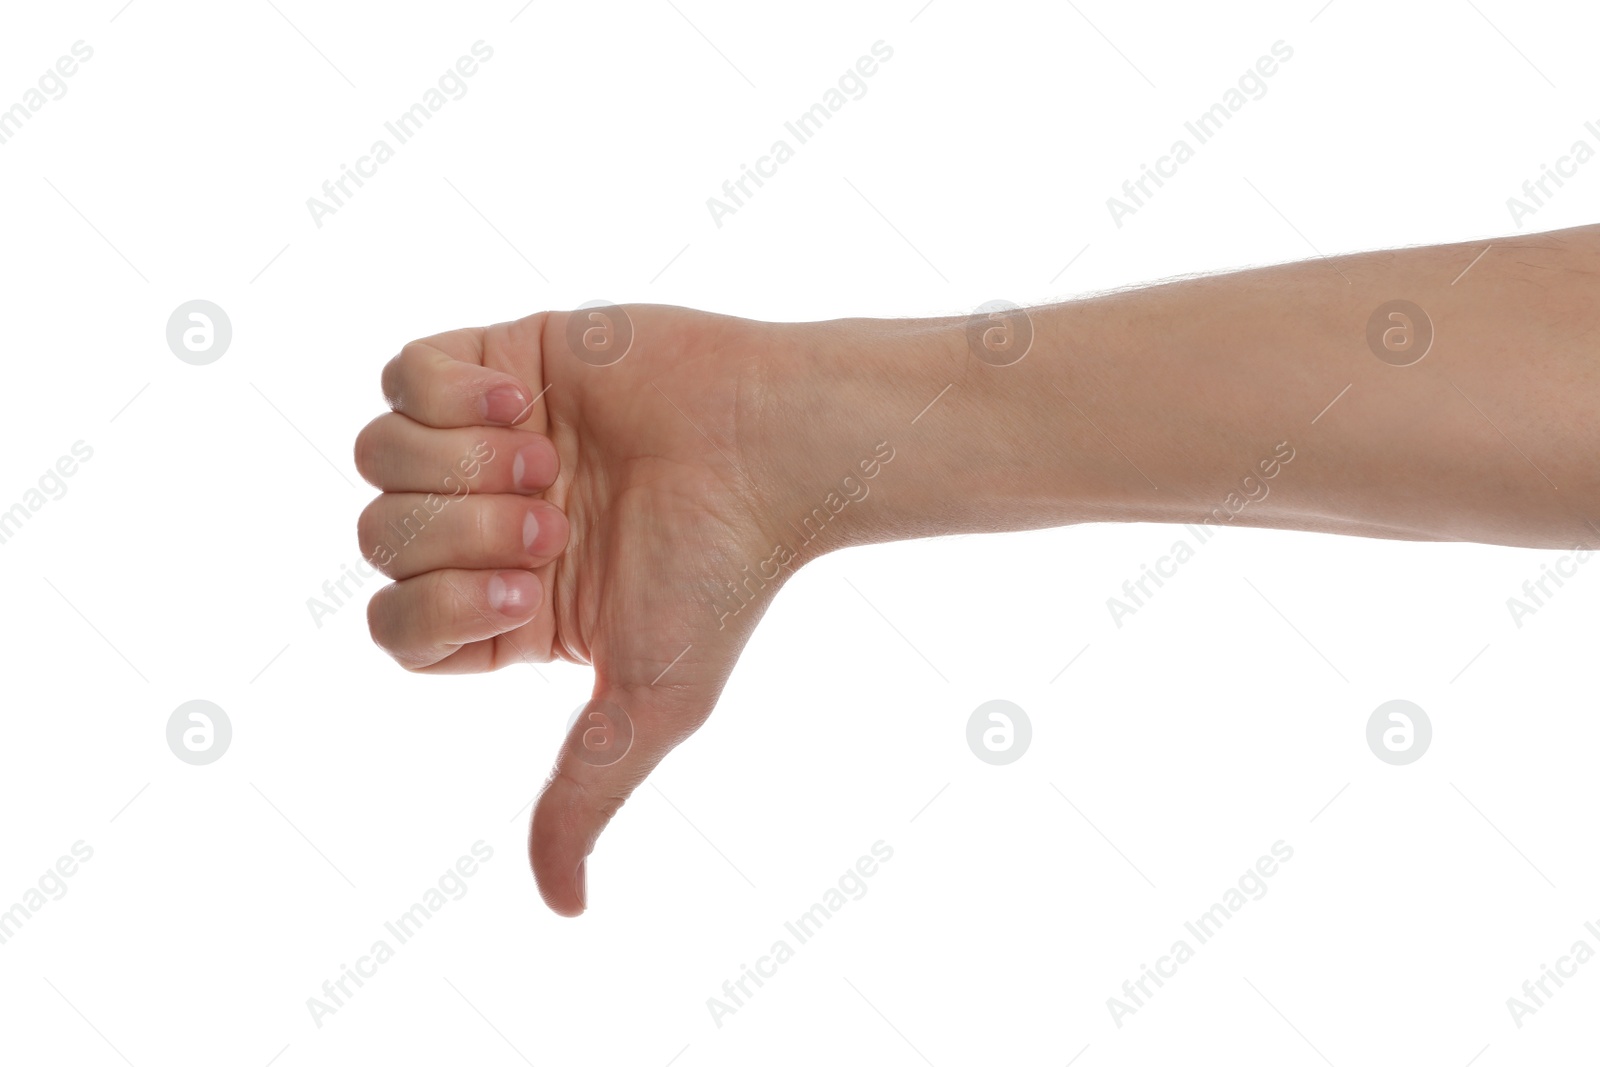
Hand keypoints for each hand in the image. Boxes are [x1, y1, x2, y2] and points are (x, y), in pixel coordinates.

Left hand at [355, 304, 794, 914]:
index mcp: (506, 611)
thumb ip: (585, 792)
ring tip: (549, 455)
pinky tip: (525, 400)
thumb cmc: (721, 574)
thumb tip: (564, 910)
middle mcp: (485, 527)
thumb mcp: (650, 703)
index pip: (395, 625)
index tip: (532, 593)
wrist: (773, 444)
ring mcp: (484, 440)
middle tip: (553, 520)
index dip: (442, 609)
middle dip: (460, 532)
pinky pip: (401, 372)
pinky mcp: (497, 357)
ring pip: (378, 456)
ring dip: (460, 461)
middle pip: (379, 538)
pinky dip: (448, 390)